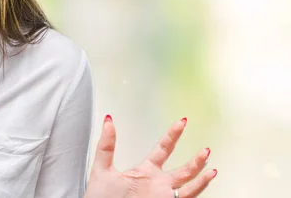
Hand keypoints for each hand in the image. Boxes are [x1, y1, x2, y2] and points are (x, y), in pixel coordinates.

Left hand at [84, 115, 216, 197]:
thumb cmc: (100, 197)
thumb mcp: (102, 168)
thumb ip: (106, 145)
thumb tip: (108, 120)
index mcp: (144, 171)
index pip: (163, 149)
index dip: (173, 135)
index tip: (182, 122)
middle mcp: (157, 183)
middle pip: (182, 169)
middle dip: (195, 159)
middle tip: (206, 149)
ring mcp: (163, 195)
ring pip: (189, 185)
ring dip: (200, 175)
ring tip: (210, 165)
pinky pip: (187, 197)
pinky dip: (199, 187)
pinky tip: (208, 178)